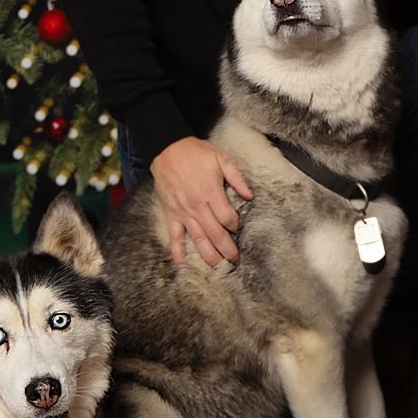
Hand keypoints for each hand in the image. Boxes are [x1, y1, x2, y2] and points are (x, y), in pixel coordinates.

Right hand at [149, 137, 253, 270]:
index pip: (226, 218)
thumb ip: (237, 177)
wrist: (167, 149)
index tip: (238, 227)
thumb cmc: (196, 153)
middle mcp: (196, 206)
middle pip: (214, 233)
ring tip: (218, 267)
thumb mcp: (221, 158)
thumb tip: (250, 196)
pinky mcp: (171, 214)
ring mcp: (182, 212)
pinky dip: (177, 251)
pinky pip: (174, 236)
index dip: (235, 225)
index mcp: (210, 192)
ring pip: (197, 239)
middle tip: (235, 261)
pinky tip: (181, 265)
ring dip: (208, 255)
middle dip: (226, 249)